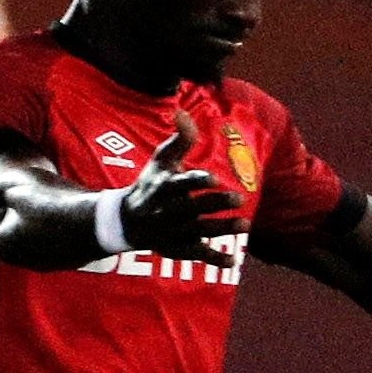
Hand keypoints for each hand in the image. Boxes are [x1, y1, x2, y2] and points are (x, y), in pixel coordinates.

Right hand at [117, 113, 248, 261]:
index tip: (212, 178)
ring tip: (245, 224)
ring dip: (222, 229)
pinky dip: (215, 259)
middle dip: (215, 203)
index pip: (179, 184)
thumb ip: (178, 140)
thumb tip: (182, 112)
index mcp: (163, 188)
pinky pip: (197, 255)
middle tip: (240, 197)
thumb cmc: (150, 185)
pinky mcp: (178, 249)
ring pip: (198, 231)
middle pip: (192, 208)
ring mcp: (173, 232)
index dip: (195, 182)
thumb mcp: (160, 161)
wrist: (126, 222)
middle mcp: (167, 211)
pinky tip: (234, 260)